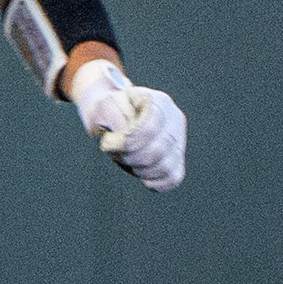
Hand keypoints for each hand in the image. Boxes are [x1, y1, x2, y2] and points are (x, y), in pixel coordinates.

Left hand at [69, 59, 185, 191]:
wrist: (115, 116)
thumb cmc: (109, 110)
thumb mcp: (103, 105)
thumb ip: (111, 114)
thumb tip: (124, 134)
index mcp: (159, 102)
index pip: (150, 129)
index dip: (130, 142)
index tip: (114, 142)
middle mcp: (175, 120)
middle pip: (159, 149)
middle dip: (132, 157)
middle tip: (119, 153)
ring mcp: (179, 140)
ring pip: (167, 166)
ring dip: (141, 170)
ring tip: (129, 161)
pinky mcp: (177, 159)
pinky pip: (173, 178)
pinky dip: (155, 181)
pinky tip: (142, 174)